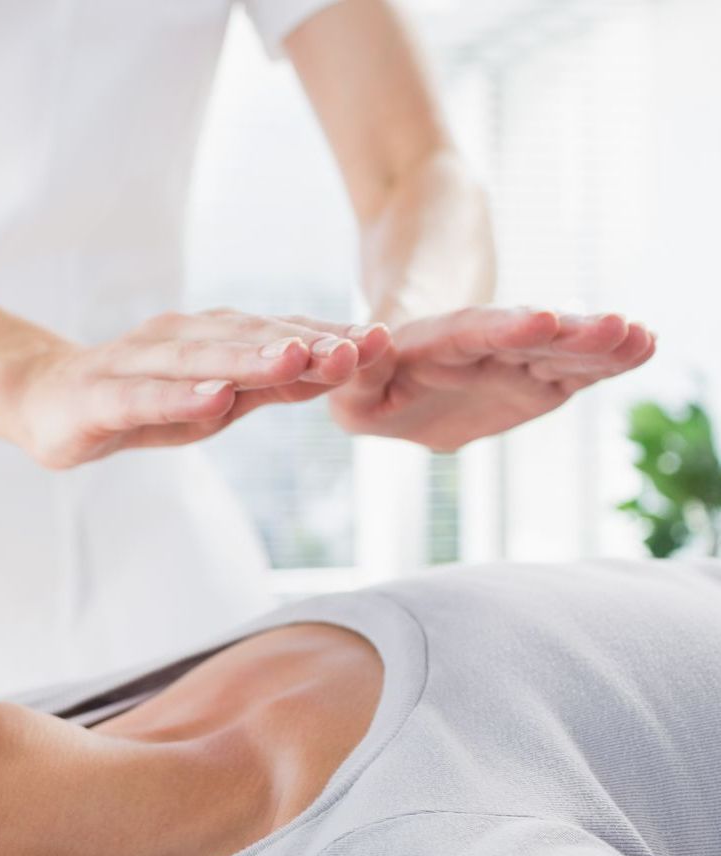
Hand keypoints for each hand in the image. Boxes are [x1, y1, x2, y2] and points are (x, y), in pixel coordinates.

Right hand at [2, 308, 392, 468]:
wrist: (41, 400)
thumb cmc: (137, 402)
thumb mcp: (212, 399)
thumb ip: (268, 385)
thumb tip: (338, 370)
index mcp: (211, 338)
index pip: (278, 334)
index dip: (330, 338)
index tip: (384, 342)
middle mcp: (178, 339)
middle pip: (248, 340)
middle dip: (305, 343)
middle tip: (359, 347)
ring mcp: (136, 363)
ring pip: (199, 360)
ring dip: (249, 358)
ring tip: (297, 359)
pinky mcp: (98, 396)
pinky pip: (144, 396)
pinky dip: (179, 396)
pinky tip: (213, 399)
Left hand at [325, 306, 656, 450]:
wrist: (404, 376)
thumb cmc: (373, 386)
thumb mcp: (352, 393)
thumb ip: (358, 378)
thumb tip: (372, 348)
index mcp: (435, 346)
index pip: (470, 333)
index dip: (504, 328)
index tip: (539, 320)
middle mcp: (482, 347)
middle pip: (529, 336)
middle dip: (568, 334)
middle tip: (612, 325)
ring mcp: (515, 361)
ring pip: (560, 350)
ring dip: (598, 345)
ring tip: (639, 336)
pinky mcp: (539, 384)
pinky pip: (577, 372)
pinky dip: (607, 363)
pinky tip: (643, 347)